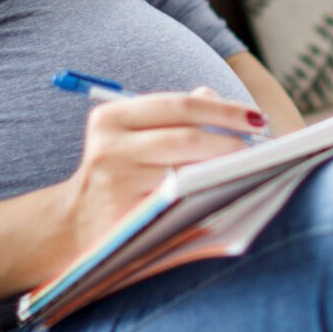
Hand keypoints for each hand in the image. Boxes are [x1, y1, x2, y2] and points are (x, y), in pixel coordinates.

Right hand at [56, 85, 268, 262]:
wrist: (73, 225)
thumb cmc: (119, 172)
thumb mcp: (133, 134)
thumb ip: (175, 114)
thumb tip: (228, 108)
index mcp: (111, 118)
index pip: (181, 106)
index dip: (225, 110)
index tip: (256, 118)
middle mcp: (110, 148)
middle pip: (189, 139)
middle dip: (232, 143)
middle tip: (259, 150)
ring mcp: (117, 186)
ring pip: (189, 174)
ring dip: (226, 172)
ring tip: (250, 170)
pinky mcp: (126, 219)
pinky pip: (182, 206)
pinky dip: (209, 198)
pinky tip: (227, 195)